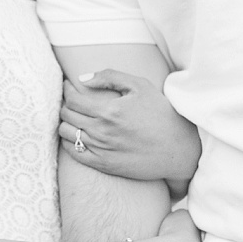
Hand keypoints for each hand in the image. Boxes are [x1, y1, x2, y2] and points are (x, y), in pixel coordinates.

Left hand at [60, 70, 200, 183]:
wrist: (177, 148)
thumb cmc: (160, 113)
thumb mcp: (140, 86)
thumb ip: (109, 76)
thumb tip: (82, 79)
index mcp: (109, 110)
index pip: (72, 98)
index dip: (66, 89)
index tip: (69, 85)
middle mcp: (101, 131)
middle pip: (67, 114)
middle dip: (65, 104)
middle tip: (73, 100)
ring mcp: (101, 150)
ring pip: (66, 133)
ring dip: (66, 122)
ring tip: (75, 117)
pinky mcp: (103, 165)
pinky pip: (73, 153)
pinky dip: (69, 142)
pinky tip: (77, 135)